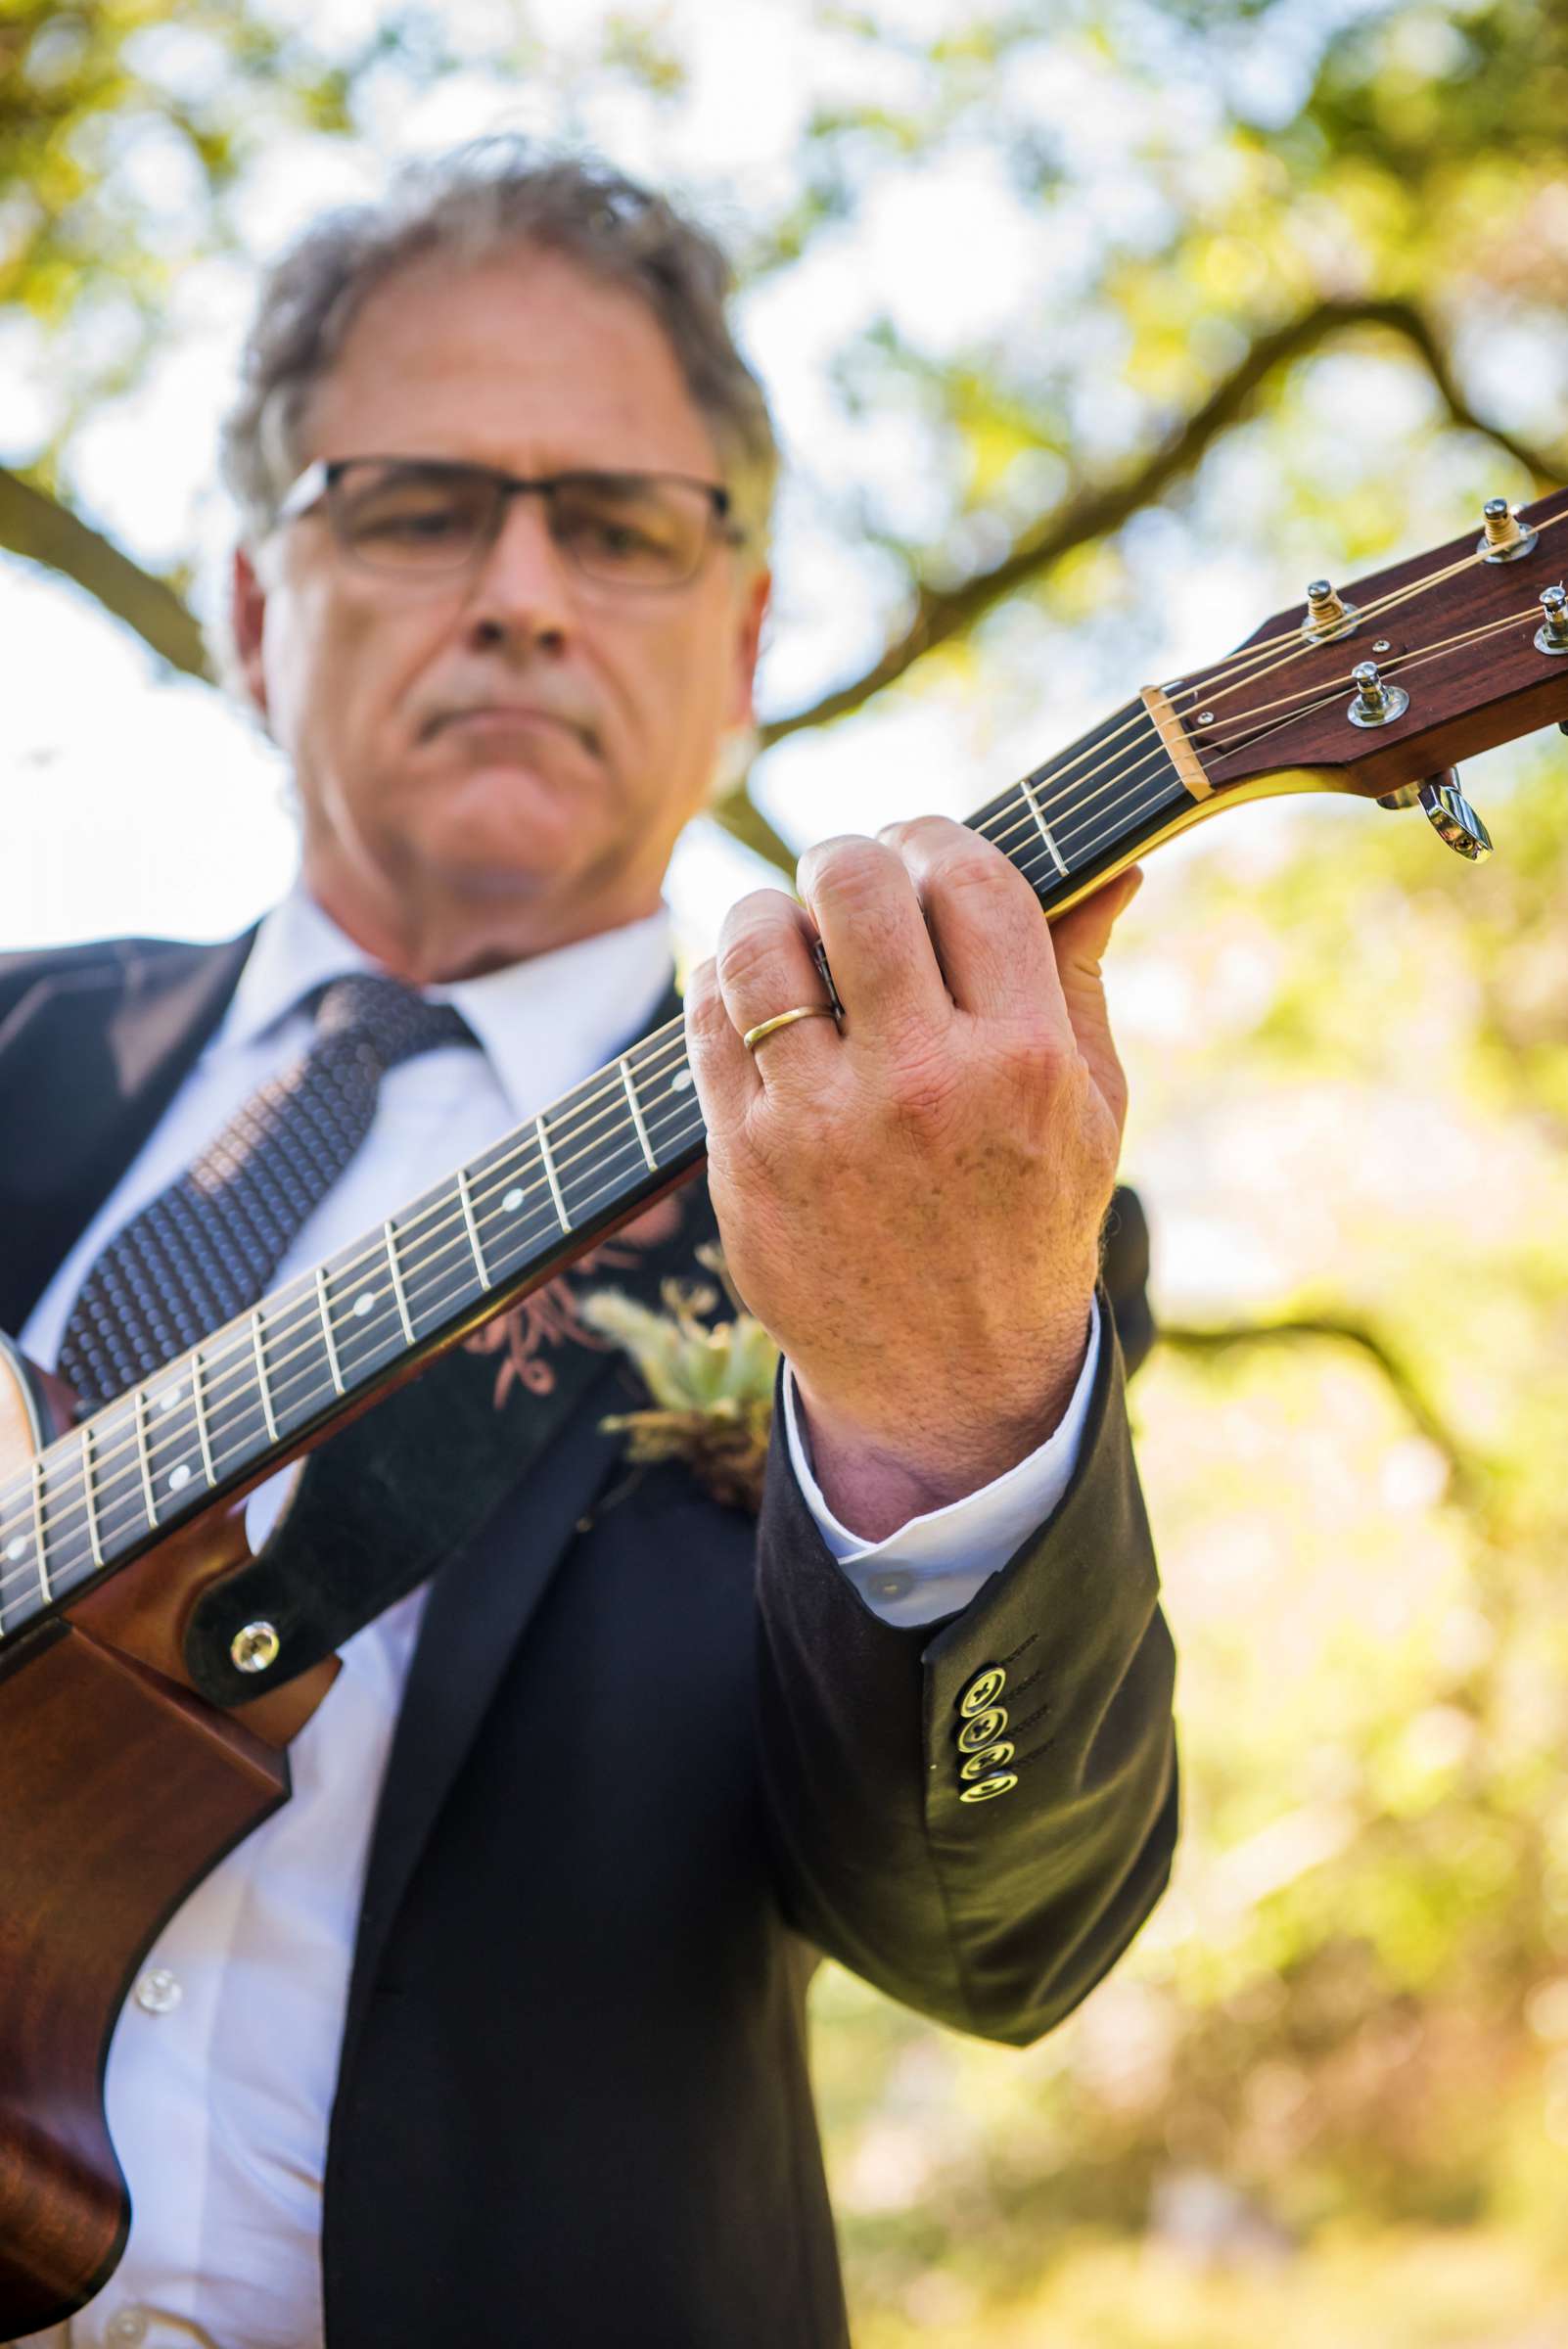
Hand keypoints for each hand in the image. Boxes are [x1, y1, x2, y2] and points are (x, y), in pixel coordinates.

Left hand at [685, 816, 1140, 1540]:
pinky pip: (709, 1021)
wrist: (948, 1382)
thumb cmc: (1028, 1227)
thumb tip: (1112, 866)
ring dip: (768, 911)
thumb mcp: (1090, 1112)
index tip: (919, 847)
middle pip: (853, 885)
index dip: (934, 837)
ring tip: (790, 931)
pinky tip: (752, 994)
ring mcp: (824, 1124)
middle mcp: (923, 1084)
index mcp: (1024, 1061)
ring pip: (758, 940)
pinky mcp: (747, 1160)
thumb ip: (1081, 980)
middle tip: (847, 882)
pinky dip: (724, 984)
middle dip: (846, 860)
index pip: (967, 878)